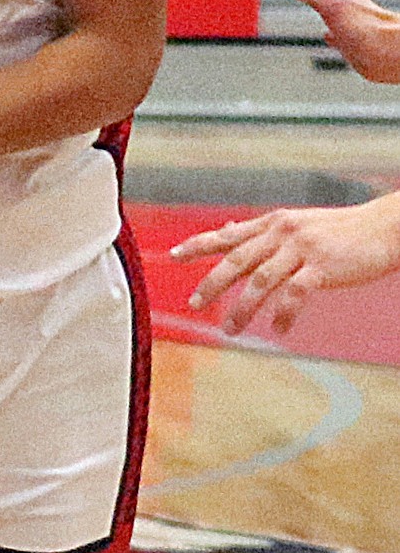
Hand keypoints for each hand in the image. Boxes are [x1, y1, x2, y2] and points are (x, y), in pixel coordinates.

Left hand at [171, 195, 399, 335]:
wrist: (383, 229)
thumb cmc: (339, 230)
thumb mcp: (295, 223)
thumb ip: (260, 231)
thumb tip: (226, 230)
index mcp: (273, 223)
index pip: (228, 235)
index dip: (199, 245)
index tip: (173, 257)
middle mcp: (283, 232)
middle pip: (237, 259)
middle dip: (212, 283)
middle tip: (193, 304)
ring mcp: (302, 248)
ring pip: (261, 281)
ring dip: (243, 308)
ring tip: (231, 329)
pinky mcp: (322, 266)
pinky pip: (294, 294)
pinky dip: (284, 314)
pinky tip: (279, 330)